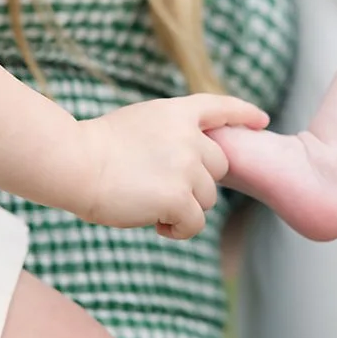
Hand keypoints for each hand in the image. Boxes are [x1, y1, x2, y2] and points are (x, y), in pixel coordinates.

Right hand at [80, 94, 268, 239]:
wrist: (75, 163)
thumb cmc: (93, 150)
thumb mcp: (138, 124)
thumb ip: (168, 134)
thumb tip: (191, 162)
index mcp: (175, 114)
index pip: (219, 108)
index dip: (242, 113)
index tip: (262, 119)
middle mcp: (188, 137)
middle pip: (218, 167)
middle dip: (197, 184)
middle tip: (161, 191)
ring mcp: (186, 166)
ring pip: (207, 198)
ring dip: (184, 208)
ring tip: (148, 204)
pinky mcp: (180, 197)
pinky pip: (195, 224)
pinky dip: (177, 230)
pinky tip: (154, 223)